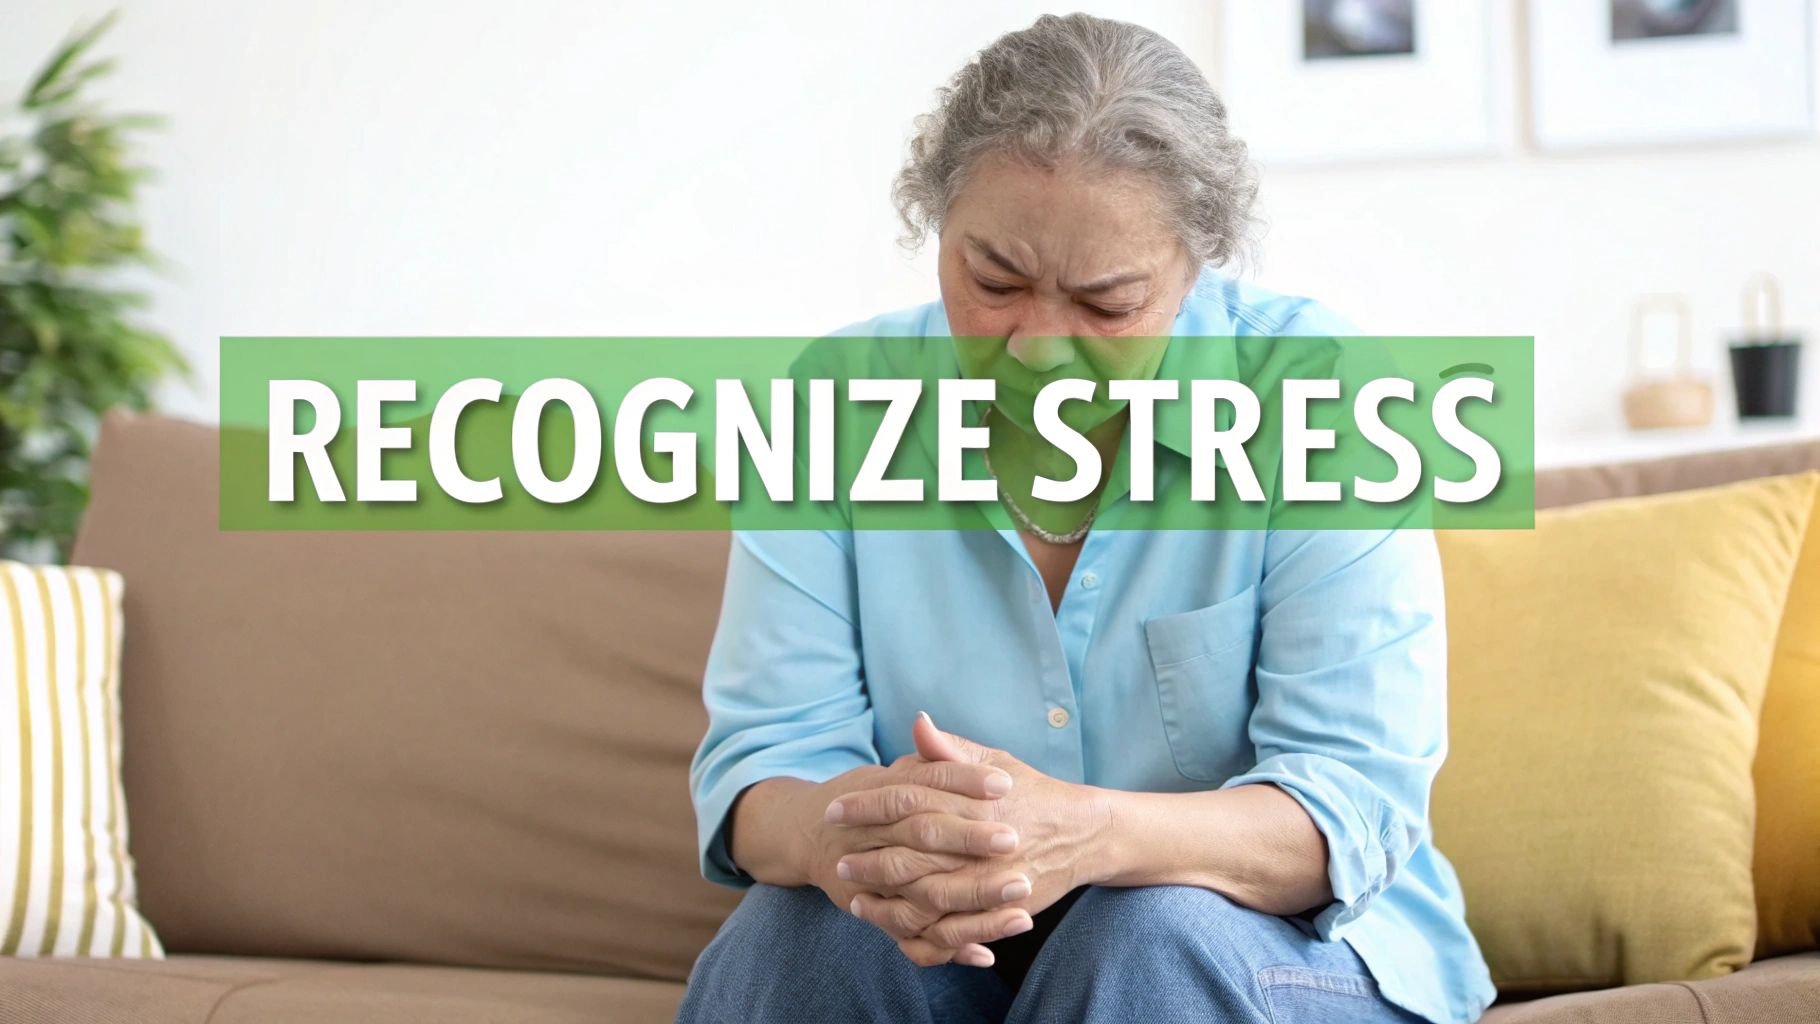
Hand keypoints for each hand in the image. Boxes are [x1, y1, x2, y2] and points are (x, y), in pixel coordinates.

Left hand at [826, 713, 1112, 966]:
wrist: (1084, 834)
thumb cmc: (1032, 793)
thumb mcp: (995, 762)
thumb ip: (952, 750)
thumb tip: (917, 722)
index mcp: (974, 799)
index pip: (908, 799)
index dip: (867, 804)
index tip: (834, 807)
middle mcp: (982, 840)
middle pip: (911, 850)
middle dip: (869, 855)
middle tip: (836, 857)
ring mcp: (991, 879)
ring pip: (926, 894)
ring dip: (885, 895)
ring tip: (851, 893)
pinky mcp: (999, 908)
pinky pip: (951, 926)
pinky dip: (917, 928)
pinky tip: (890, 922)